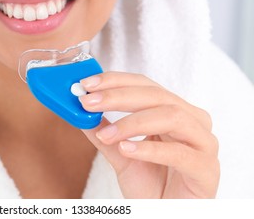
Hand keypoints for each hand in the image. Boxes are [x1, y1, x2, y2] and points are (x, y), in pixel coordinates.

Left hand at [79, 72, 219, 198]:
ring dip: (132, 123)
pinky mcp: (207, 169)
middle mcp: (192, 120)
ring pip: (171, 117)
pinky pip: (180, 153)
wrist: (165, 214)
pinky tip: (126, 150)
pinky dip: (150, 149)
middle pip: (156, 96)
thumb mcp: (120, 153)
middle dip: (118, 97)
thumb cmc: (150, 183)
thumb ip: (104, 132)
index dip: (115, 81)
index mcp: (173, 110)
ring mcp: (203, 143)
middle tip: (88, 103)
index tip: (87, 84)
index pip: (145, 85)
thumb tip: (80, 111)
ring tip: (106, 134)